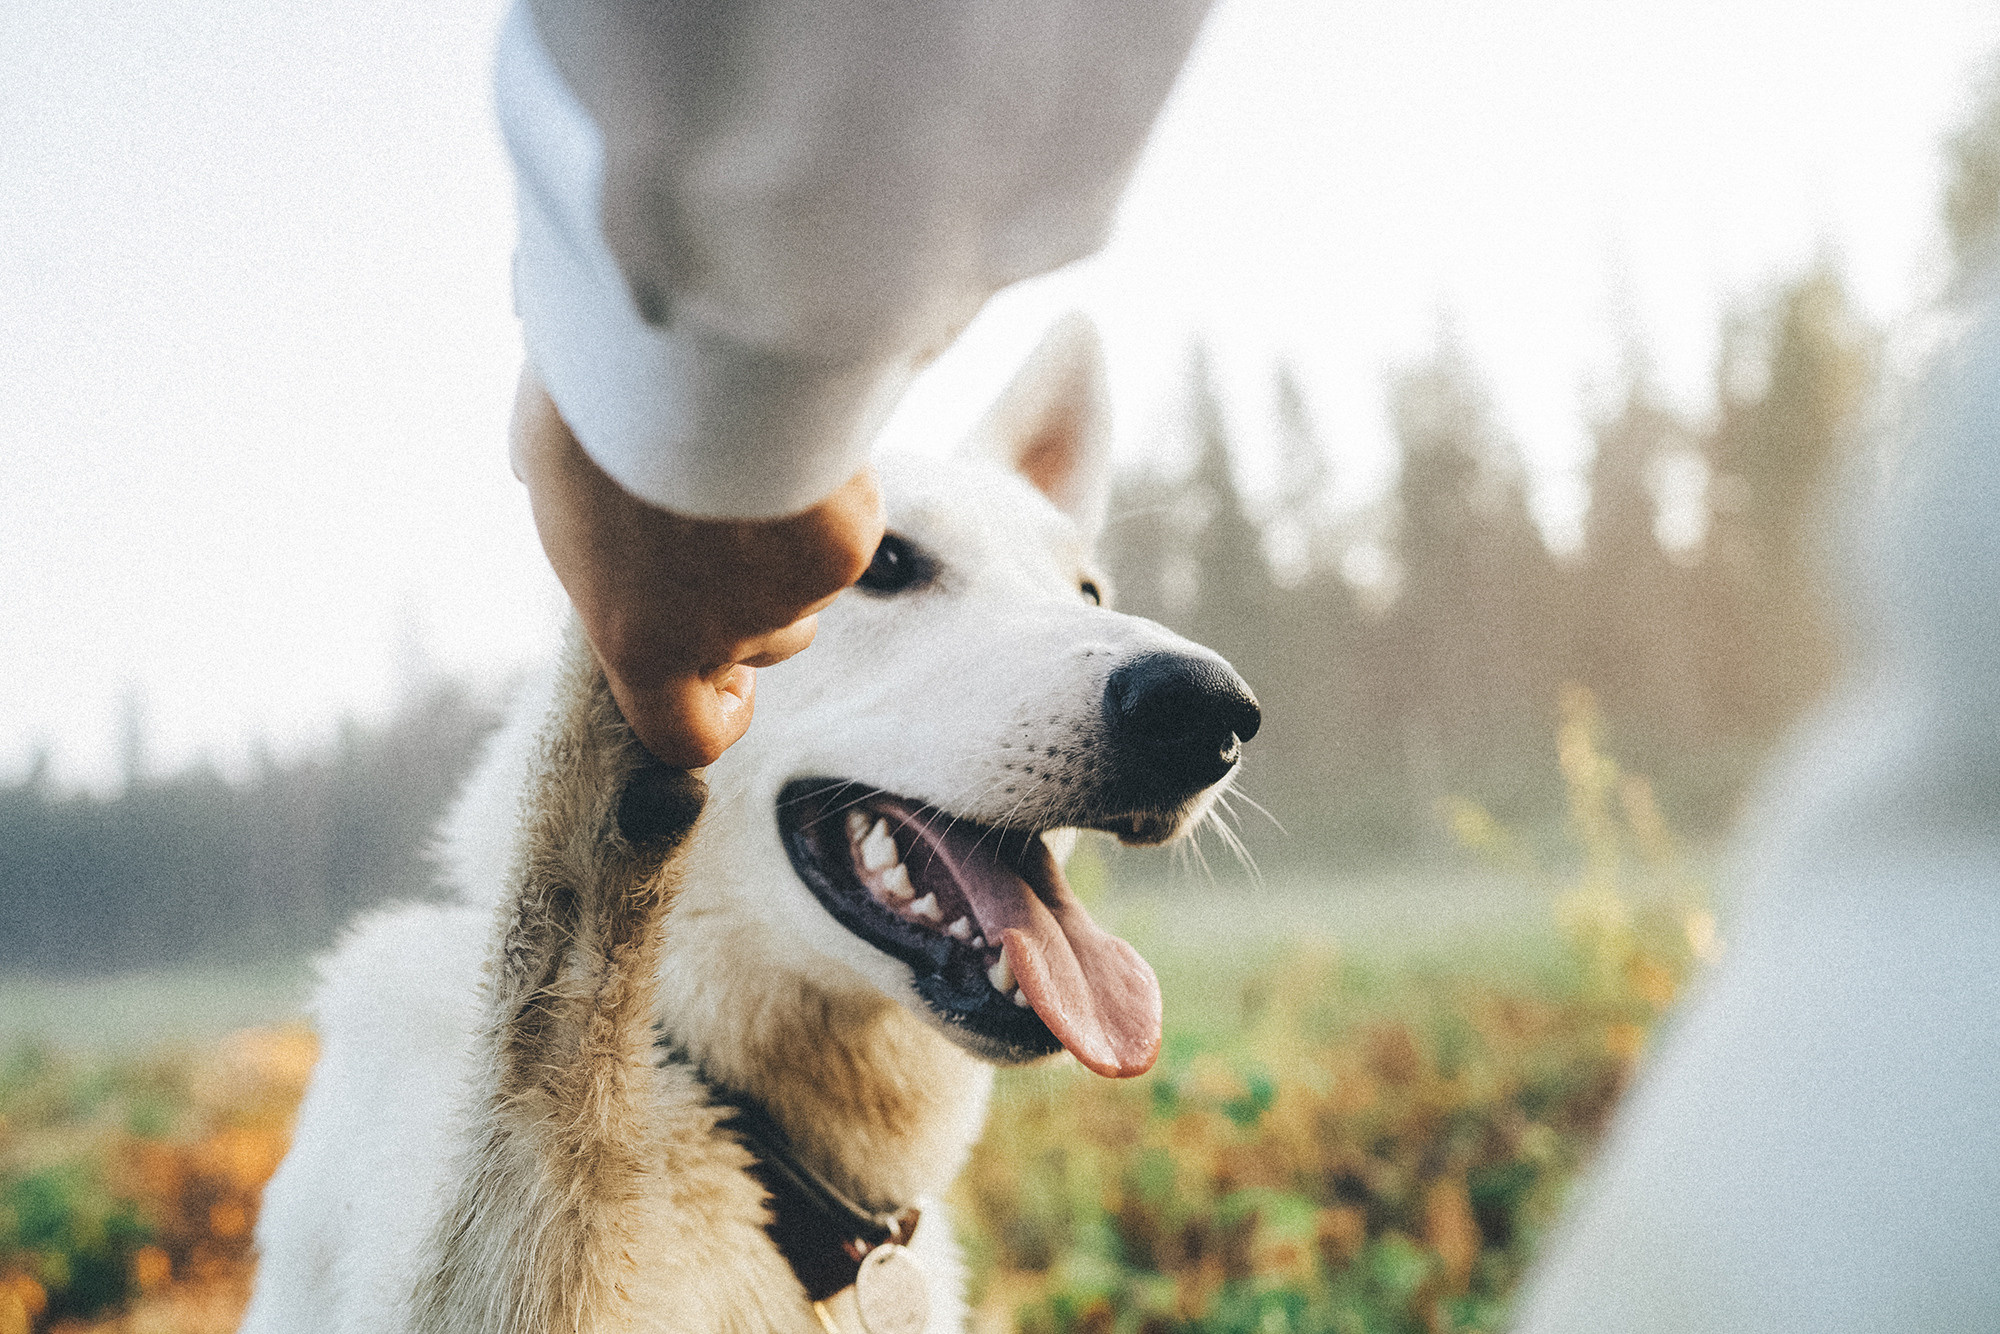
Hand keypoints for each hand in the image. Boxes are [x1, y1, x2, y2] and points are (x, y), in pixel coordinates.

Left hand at [511, 367, 883, 767]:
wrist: (682, 352)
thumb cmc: (596, 405)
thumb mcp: (551, 470)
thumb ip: (578, 515)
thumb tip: (561, 490)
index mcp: (636, 636)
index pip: (686, 735)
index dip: (720, 713)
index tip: (734, 681)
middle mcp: (721, 634)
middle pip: (770, 645)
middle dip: (763, 598)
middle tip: (740, 516)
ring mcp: (790, 595)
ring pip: (812, 587)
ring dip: (796, 544)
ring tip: (758, 459)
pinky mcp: (846, 545)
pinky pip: (847, 527)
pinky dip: (831, 490)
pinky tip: (795, 435)